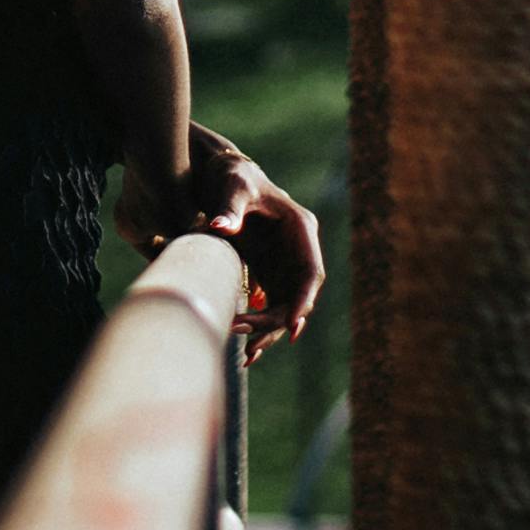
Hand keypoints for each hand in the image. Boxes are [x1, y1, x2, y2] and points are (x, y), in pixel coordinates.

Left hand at [137, 131, 326, 355]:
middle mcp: (298, 249)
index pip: (311, 271)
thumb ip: (229, 209)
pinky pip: (270, 305)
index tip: (291, 324)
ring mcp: (284, 263)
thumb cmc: (230, 177)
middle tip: (253, 344)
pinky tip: (245, 347)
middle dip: (279, 322)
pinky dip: (259, 324)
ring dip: (269, 330)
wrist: (219, 175)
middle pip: (298, 295)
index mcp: (300, 228)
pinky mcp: (269, 271)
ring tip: (248, 355)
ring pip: (284, 305)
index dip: (303, 299)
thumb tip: (219, 227)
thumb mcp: (232, 188)